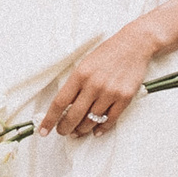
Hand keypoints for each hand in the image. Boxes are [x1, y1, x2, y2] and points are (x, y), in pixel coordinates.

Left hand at [40, 24, 168, 138]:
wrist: (134, 44)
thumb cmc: (108, 53)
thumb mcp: (85, 64)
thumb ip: (75, 84)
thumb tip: (65, 107)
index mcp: (80, 74)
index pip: (60, 102)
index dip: (50, 119)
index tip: (43, 130)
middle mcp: (94, 85)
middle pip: (73, 116)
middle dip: (64, 128)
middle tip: (62, 132)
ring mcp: (110, 92)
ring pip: (91, 121)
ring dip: (82, 130)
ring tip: (78, 131)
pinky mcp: (125, 98)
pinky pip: (110, 120)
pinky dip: (101, 128)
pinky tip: (96, 131)